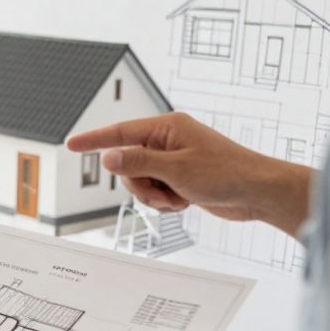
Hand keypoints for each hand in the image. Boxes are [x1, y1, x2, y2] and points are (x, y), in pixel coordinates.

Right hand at [67, 111, 312, 235]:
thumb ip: (138, 162)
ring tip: (178, 199)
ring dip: (154, 196)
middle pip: (128, 164)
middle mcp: (168, 141)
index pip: (120, 132)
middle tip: (161, 192)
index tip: (71, 145)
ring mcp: (174, 160)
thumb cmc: (226, 173)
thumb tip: (108, 156)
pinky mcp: (180, 178)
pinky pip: (155, 191)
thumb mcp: (177, 169)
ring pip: (140, 181)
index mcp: (167, 127)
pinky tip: (185, 203)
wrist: (258, 193)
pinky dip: (165, 201)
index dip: (94, 140)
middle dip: (139, 184)